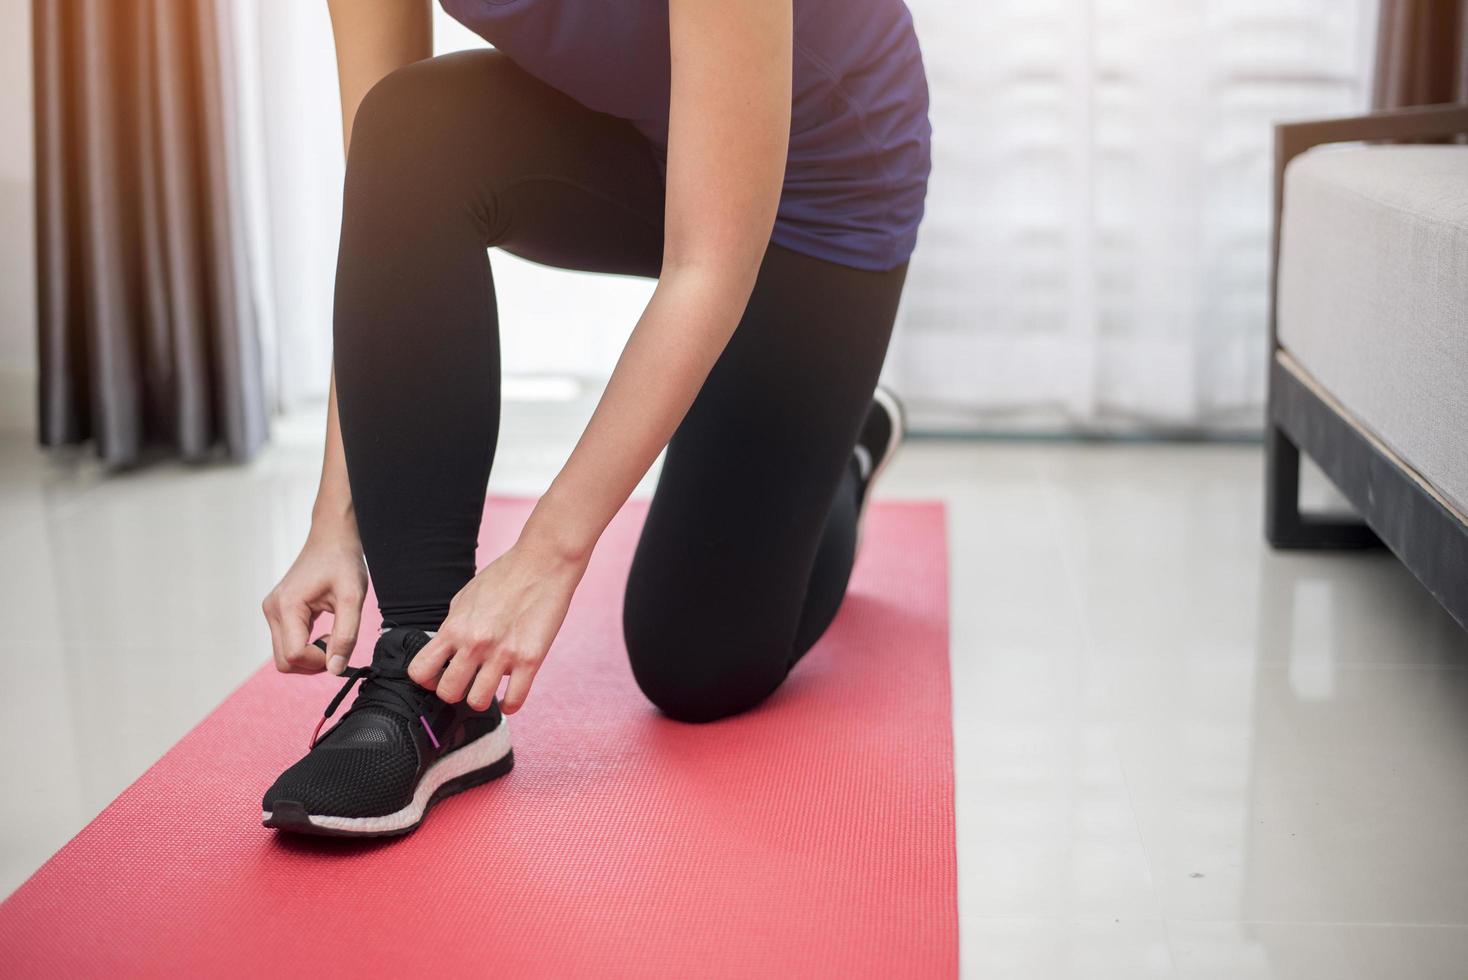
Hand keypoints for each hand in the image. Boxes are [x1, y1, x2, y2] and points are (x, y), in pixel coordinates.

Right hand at [262, 522, 367, 674]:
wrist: (331, 538)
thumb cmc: (342, 561)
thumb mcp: (352, 598)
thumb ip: (345, 635)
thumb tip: (335, 669)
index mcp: (287, 606)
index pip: (294, 655)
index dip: (319, 661)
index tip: (340, 646)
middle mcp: (272, 611)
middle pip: (284, 661)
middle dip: (313, 662)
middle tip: (337, 644)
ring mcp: (272, 611)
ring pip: (284, 655)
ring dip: (309, 655)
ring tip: (331, 634)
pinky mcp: (277, 612)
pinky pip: (287, 642)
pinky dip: (306, 646)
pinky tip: (324, 631)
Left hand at [408, 536, 588, 713]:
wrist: (542, 564)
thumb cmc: (505, 576)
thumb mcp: (465, 597)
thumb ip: (453, 626)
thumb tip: (446, 650)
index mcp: (455, 627)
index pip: (420, 671)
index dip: (427, 679)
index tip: (438, 677)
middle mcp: (475, 643)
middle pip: (448, 693)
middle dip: (454, 692)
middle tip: (466, 683)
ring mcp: (503, 654)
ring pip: (478, 702)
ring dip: (482, 698)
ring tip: (488, 688)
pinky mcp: (531, 660)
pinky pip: (515, 701)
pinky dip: (509, 704)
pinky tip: (509, 696)